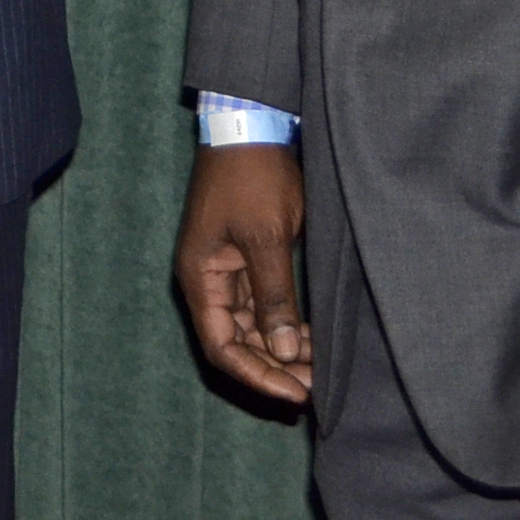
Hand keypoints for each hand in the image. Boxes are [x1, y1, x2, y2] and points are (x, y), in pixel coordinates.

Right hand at [175, 143, 309, 403]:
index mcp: (201, 277)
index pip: (221, 346)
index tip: (296, 393)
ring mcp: (227, 269)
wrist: (250, 126)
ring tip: (319, 367)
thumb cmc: (251, 178)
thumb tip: (283, 350)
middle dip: (272, 367)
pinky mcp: (247, 257)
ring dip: (281, 349)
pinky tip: (312, 337)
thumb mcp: (266, 238)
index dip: (256, 375)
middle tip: (314, 387)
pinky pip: (263, 305)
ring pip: (252, 326)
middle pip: (235, 341)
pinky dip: (285, 324)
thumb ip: (274, 296)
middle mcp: (209, 280)